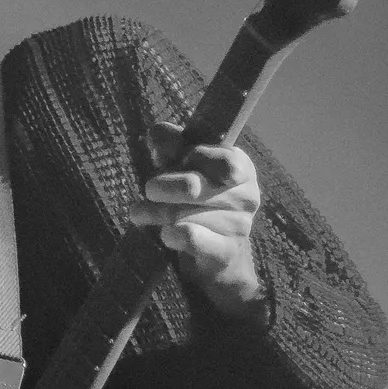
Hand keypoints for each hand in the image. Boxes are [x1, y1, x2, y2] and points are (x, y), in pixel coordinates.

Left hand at [128, 121, 265, 319]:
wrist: (216, 255)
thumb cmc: (196, 201)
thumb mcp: (182, 167)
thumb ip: (170, 145)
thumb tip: (157, 133)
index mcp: (241, 167)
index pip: (214, 155)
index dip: (188, 158)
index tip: (175, 162)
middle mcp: (247, 195)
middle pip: (192, 185)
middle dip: (161, 187)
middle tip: (147, 190)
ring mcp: (239, 225)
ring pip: (183, 213)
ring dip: (155, 213)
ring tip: (140, 214)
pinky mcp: (226, 252)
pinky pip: (190, 237)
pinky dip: (170, 235)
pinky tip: (165, 235)